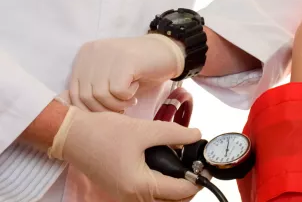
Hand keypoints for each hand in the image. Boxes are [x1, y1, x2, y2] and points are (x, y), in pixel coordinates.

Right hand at [49, 106, 201, 201]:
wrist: (71, 135)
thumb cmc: (102, 133)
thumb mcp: (143, 130)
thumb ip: (174, 133)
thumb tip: (195, 136)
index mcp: (139, 185)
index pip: (181, 191)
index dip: (198, 179)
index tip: (206, 166)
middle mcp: (131, 197)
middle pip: (172, 201)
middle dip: (188, 187)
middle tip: (196, 167)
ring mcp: (124, 196)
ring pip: (159, 201)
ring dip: (174, 189)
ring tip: (183, 167)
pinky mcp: (119, 190)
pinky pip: (147, 196)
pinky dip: (160, 187)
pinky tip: (164, 169)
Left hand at [69, 35, 184, 111]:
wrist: (167, 52)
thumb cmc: (138, 70)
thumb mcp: (109, 77)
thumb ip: (92, 88)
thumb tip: (79, 117)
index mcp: (85, 55)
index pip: (73, 93)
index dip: (89, 110)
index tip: (108, 111)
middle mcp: (92, 52)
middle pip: (85, 96)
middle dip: (104, 110)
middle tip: (121, 108)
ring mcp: (108, 54)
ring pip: (100, 95)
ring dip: (117, 104)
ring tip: (129, 99)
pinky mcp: (125, 60)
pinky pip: (118, 91)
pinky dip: (128, 96)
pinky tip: (136, 87)